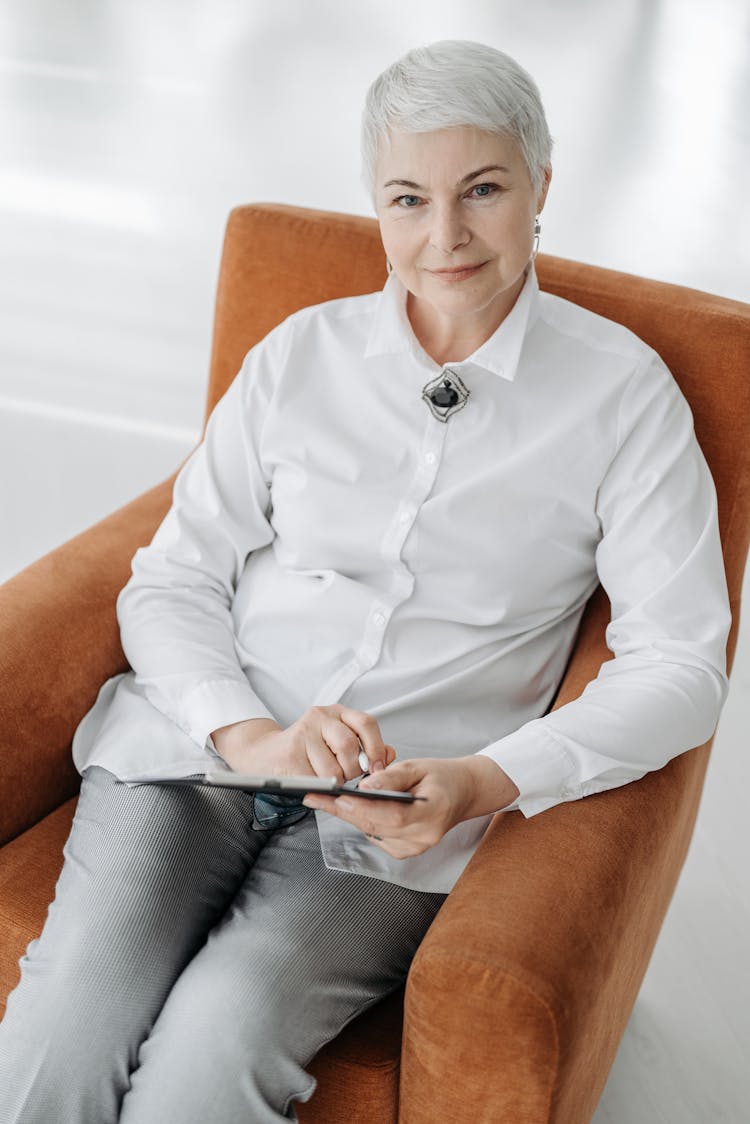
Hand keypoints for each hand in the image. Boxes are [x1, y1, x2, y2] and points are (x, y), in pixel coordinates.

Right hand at [210, 705, 395, 780]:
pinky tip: (314, 783)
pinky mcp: (289, 752)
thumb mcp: (338, 742)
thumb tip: (390, 755)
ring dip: (334, 782)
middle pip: (349, 746)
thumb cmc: (307, 751)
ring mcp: (302, 732)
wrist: (264, 754)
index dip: (376, 748)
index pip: (366, 723)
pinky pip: (314, 780)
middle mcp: (320, 716)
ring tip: (327, 780)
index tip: (378, 769)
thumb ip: (366, 747)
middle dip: (353, 770)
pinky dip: (319, 788)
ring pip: (332, 768)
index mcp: (337, 712)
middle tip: (347, 778)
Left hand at [301, 756, 480, 859]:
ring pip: (371, 831)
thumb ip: (391, 777)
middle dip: (342, 810)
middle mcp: (423, 837)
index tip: (334, 796)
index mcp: (432, 814)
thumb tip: (364, 787)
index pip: (391, 815)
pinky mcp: (406, 851)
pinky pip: (376, 835)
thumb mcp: (418, 766)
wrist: (462, 793)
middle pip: (375, 825)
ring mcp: (415, 848)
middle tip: (314, 796)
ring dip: (348, 815)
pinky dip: (362, 820)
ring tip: (323, 798)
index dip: (361, 807)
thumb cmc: (441, 776)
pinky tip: (349, 807)